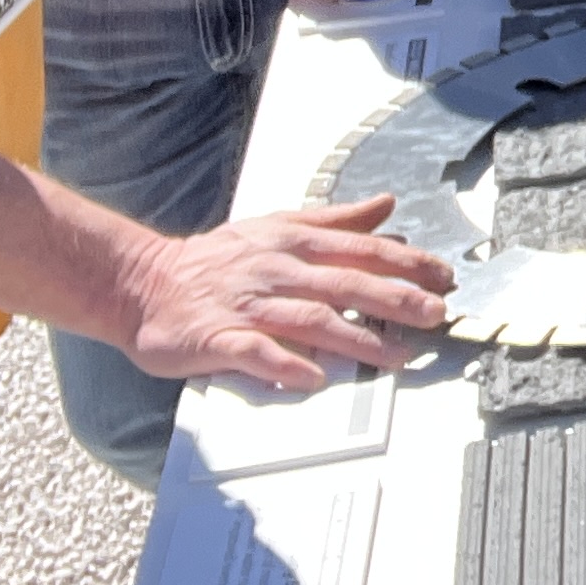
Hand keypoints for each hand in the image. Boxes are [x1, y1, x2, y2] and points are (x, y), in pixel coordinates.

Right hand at [123, 194, 453, 390]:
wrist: (141, 283)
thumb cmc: (215, 259)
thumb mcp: (277, 226)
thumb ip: (335, 219)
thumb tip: (386, 205)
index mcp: (293, 242)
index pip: (361, 249)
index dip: (407, 263)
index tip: (444, 278)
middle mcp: (275, 270)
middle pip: (345, 282)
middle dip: (395, 298)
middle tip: (435, 315)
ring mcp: (247, 305)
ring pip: (308, 319)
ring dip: (355, 337)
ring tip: (394, 354)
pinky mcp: (217, 338)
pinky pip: (255, 353)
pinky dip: (285, 365)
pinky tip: (314, 378)